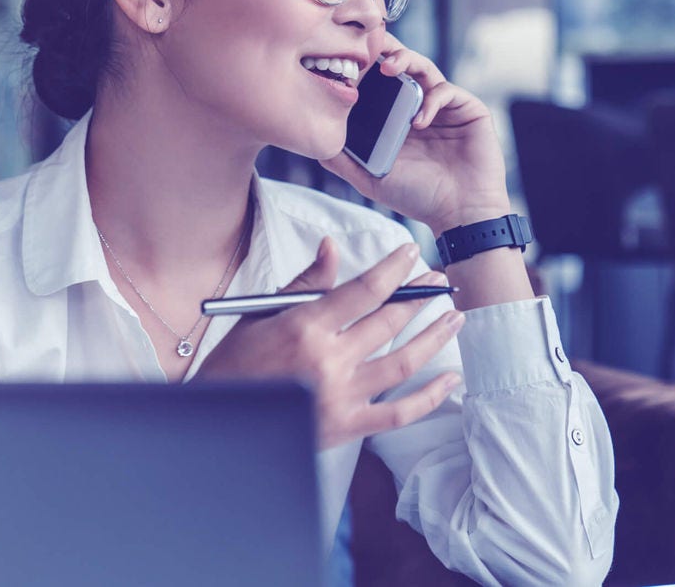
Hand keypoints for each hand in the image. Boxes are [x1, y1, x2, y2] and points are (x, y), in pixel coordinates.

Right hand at [195, 238, 463, 449]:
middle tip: (438, 282)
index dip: (392, 269)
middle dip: (420, 298)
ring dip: (435, 337)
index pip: (363, 290)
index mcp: (305, 328)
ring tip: (454, 316)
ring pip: (403, 363)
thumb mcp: (261, 315)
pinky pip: (400, 413)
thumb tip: (332, 247)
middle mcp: (328, 361)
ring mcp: (342, 397)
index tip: (410, 253)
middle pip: (389, 322)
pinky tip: (451, 378)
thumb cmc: (236, 365)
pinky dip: (430, 397)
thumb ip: (305, 284)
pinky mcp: (348, 427)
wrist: (220, 423)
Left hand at [322, 37, 510, 234]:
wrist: (460, 214)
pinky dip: (430, 99)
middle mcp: (420, 106)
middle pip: (403, 65)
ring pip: (425, 68)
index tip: (345, 57)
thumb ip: (343, 161)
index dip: (366, 66)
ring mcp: (445, 107)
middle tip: (369, 46)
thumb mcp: (371, 178)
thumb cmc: (418, 198)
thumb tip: (314, 143)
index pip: (380, 82)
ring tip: (388, 70)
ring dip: (406, 61)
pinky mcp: (468, 110)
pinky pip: (447, 91)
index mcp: (398, 117)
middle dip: (385, 51)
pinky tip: (419, 121)